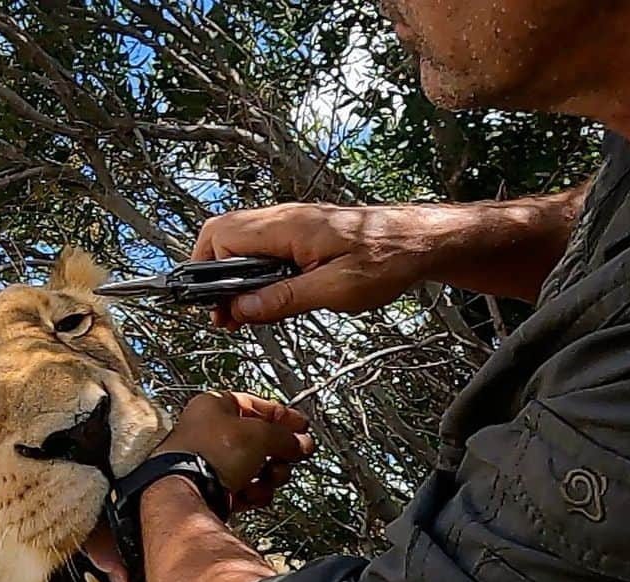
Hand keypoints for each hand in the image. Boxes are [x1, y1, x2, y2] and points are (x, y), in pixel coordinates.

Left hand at [154, 392, 314, 509]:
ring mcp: (209, 461)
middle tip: (290, 457)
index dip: (282, 417)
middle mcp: (209, 431)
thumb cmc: (212, 453)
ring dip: (268, 475)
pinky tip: (251, 494)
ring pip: (254, 467)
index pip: (256, 405)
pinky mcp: (212, 488)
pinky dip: (252, 492)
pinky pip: (243, 488)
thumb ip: (286, 437)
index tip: (301, 427)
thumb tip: (301, 443)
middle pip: (258, 440)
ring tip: (269, 478)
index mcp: (214, 405)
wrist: (187, 491)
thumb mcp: (261, 435)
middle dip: (277, 453)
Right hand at [192, 202, 457, 328]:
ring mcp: (291, 222)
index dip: (208, 273)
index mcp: (287, 227)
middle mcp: (284, 218)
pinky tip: (265, 297)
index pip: (220, 237)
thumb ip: (284, 299)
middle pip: (221, 235)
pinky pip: (261, 246)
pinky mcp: (301, 232)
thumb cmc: (388, 260)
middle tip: (224, 314)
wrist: (421, 240)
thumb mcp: (335, 290)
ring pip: (239, 241)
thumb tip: (241, 309)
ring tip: (242, 312)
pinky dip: (253, 271)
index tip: (217, 307)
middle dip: (212, 275)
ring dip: (233, 276)